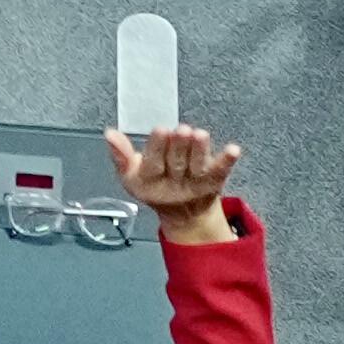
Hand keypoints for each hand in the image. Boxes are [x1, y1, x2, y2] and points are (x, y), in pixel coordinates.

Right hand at [106, 114, 245, 231]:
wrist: (185, 214)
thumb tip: (109, 133)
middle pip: (176, 164)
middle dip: (178, 146)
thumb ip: (121, 155)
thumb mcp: (132, 175)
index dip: (157, 148)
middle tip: (181, 130)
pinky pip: (221, 172)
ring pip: (197, 166)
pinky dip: (227, 161)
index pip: (153, 164)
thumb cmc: (156, 186)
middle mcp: (174, 184)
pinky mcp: (213, 182)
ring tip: (200, 135)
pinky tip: (233, 150)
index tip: (160, 130)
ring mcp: (195, 183)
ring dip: (199, 151)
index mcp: (150, 182)